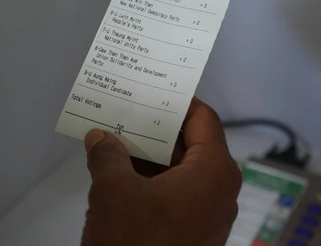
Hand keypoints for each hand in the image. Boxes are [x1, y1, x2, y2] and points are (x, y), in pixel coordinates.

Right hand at [81, 99, 241, 245]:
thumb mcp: (113, 192)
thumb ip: (107, 155)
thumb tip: (100, 138)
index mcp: (215, 171)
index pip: (203, 119)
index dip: (178, 101)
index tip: (157, 89)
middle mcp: (220, 190)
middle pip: (191, 144)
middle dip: (157, 129)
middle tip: (129, 111)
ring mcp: (209, 215)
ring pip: (181, 171)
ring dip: (150, 157)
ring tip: (117, 139)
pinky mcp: (194, 234)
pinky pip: (177, 195)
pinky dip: (152, 182)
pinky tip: (120, 174)